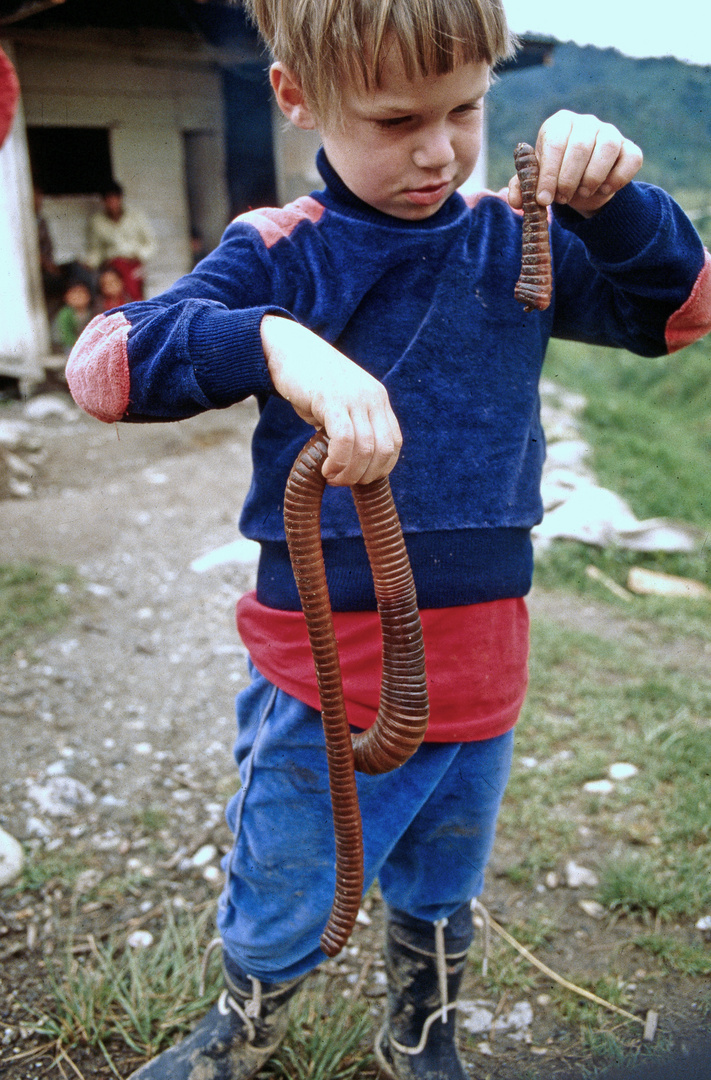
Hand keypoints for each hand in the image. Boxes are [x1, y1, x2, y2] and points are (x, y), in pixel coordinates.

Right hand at [261, 315, 401, 485]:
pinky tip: (326, 468)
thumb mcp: (339, 404)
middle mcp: (372, 398)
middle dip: (364, 475)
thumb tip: (350, 463)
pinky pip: (344, 439)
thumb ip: (350, 428)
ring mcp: (354, 397)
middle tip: (341, 481)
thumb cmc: (309, 382)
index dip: (380, 468)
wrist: (287, 349)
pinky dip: (338, 461)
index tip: (359, 479)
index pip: (393, 443)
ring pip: (365, 448)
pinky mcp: (332, 399)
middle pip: (382, 450)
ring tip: (332, 477)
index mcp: (378, 399)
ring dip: (349, 472)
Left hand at [508, 110, 642, 217]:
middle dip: (568, 179)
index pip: (554, 143)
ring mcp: (610, 132)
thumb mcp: (536, 182)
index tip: (543, 199)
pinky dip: (618, 178)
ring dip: (593, 177)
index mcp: (559, 124)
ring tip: (582, 194)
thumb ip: (523, 188)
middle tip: (562, 199)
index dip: (548, 174)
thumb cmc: (555, 178)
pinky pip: (631, 159)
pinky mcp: (629, 148)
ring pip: (607, 148)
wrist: (583, 185)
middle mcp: (586, 123)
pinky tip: (604, 190)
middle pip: (580, 146)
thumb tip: (515, 200)